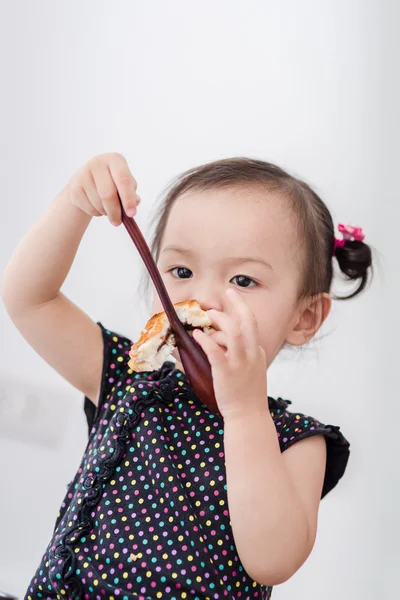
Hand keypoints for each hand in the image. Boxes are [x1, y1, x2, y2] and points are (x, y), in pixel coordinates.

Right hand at [68, 153, 139, 225]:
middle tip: (118, 222)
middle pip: (108, 194)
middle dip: (115, 212)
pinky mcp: (74, 186)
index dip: (128, 199)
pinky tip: (97, 206)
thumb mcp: (126, 184)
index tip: (131, 214)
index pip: (123, 180)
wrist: (89, 180)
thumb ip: (133, 194)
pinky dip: (96, 213)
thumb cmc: (113, 182)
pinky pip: (88, 207)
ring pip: (98, 203)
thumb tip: (135, 202)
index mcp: (115, 160)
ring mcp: (83, 173)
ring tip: (108, 209)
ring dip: (105, 212)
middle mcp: (98, 163)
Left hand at [193, 288, 267, 419]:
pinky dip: (205, 340)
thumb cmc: (245, 395)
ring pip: (233, 331)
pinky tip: (197, 335)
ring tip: (207, 317)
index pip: (251, 324)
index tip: (231, 299)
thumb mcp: (248, 370)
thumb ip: (236, 355)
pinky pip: (215, 351)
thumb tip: (216, 343)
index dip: (240, 310)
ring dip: (219, 320)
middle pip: (248, 320)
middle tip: (227, 292)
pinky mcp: (226, 372)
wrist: (248, 416)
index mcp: (256, 351)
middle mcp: (251, 353)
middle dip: (238, 302)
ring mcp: (240, 362)